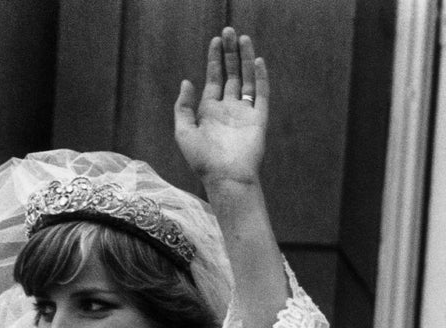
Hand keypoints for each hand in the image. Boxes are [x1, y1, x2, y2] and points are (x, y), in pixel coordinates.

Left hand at [174, 27, 266, 189]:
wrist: (226, 177)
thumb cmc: (203, 160)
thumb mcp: (184, 131)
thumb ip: (183, 106)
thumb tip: (187, 81)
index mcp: (210, 111)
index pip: (214, 78)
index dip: (214, 59)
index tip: (216, 40)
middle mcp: (228, 109)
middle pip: (231, 74)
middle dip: (230, 53)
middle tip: (229, 32)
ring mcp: (245, 113)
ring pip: (246, 79)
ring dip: (245, 59)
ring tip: (243, 38)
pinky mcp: (259, 120)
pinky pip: (261, 94)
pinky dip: (260, 78)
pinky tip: (258, 61)